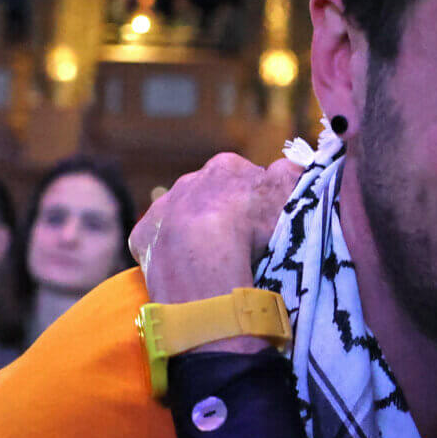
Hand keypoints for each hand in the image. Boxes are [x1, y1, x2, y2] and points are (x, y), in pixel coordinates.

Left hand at [131, 153, 305, 305]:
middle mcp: (190, 180)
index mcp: (226, 168)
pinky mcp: (144, 235)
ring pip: (182, 218)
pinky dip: (171, 255)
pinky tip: (187, 272)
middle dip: (222, 216)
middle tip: (239, 246)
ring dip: (195, 235)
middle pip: (211, 197)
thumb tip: (291, 165)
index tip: (264, 225)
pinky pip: (158, 243)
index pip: (245, 179)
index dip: (256, 203)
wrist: (202, 254)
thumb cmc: (253, 225)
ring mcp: (164, 207)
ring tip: (213, 263)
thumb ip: (291, 175)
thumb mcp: (287, 195)